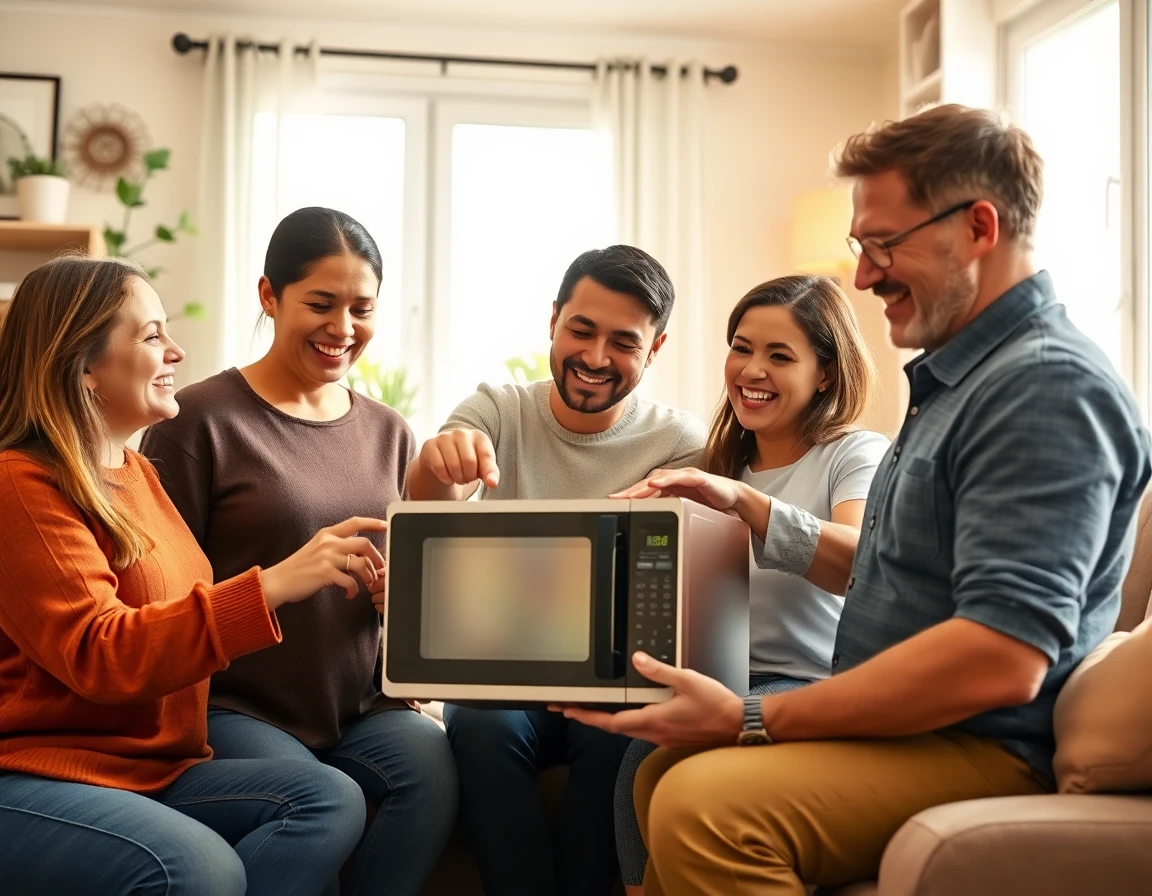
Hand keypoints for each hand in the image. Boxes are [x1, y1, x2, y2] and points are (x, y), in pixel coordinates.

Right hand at [259, 517, 386, 610]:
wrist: (278, 581)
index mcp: (327, 533)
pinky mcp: (325, 573)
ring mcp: (326, 557)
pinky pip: (350, 581)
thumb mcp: (317, 549)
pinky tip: (350, 594)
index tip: (386, 525)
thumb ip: (336, 547)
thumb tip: (359, 554)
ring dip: (368, 575)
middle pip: (364, 544)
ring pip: (360, 563)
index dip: (373, 523)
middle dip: (377, 556)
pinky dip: (353, 590)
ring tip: (367, 583)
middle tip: (380, 568)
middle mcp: (328, 542)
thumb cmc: (299, 567)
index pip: (355, 522)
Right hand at [418, 429, 499, 488]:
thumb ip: (490, 473)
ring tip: (458, 477)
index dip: (489, 472)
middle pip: (469, 462)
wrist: (443, 454)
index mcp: (479, 437)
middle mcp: (461, 433)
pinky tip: (447, 477)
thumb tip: (492, 483)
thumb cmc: (467, 459)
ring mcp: (444, 437)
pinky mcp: (430, 445)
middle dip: (469, 477)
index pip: (486, 456)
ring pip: (454, 466)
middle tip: (467, 479)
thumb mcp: (481, 464)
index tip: (491, 484)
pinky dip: (445, 478)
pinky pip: (439, 467)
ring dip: (457, 479)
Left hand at [551, 652, 744, 748]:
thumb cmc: (718, 706)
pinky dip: (630, 723)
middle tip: (573, 709)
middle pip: (615, 728)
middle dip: (592, 718)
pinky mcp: (673, 739)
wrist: (739, 725)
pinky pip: (644, 732)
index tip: (569, 711)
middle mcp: (656, 733)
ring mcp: (664, 739)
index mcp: (655, 719)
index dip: (587, 717)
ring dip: (610, 721)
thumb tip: (638, 660)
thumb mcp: (687, 680)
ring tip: (596, 711)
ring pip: (629, 731)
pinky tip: (632, 715)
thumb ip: (659, 670)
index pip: (612, 721)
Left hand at [611, 467, 739, 512]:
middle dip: (629, 492)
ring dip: (643, 486)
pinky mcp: (697, 477)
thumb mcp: (683, 510)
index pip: (644, 491)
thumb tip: (651, 526)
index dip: (628, 496)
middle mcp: (673, 479)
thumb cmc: (708, 503)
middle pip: (647, 484)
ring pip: (659, 479)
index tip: (611, 503)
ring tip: (629, 494)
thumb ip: (668, 513)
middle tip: (614, 499)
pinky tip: (655, 483)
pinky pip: (679, 477)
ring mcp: (684, 476)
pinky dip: (666, 480)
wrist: (733, 499)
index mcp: (668, 487)